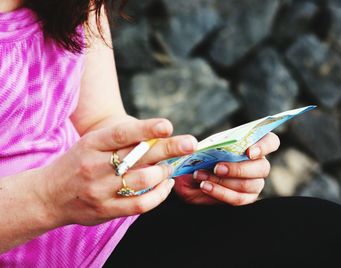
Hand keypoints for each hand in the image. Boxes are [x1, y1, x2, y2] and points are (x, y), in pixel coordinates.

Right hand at [39, 117, 197, 226]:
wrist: (48, 195)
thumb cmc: (78, 163)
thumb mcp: (92, 144)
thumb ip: (121, 142)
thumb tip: (160, 138)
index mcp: (91, 144)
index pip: (121, 133)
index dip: (146, 129)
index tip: (167, 126)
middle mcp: (94, 166)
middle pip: (138, 156)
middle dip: (168, 148)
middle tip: (190, 143)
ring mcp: (100, 190)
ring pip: (143, 180)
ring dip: (163, 172)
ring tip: (170, 167)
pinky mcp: (105, 210)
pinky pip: (141, 204)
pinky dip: (159, 194)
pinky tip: (166, 185)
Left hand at [173, 132, 279, 205]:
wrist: (192, 176)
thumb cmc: (202, 157)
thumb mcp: (201, 148)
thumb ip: (200, 144)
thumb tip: (194, 145)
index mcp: (253, 145)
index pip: (271, 142)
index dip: (264, 146)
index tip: (249, 152)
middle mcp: (259, 164)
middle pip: (262, 168)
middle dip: (238, 169)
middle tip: (217, 168)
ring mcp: (255, 183)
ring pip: (248, 185)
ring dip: (223, 181)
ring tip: (202, 176)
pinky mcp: (246, 198)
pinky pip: (238, 198)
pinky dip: (220, 192)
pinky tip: (206, 187)